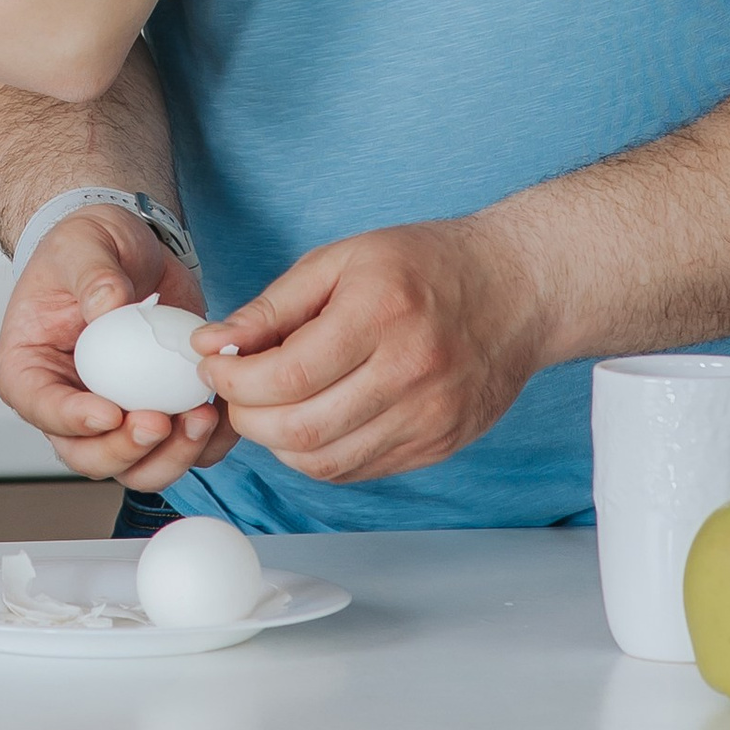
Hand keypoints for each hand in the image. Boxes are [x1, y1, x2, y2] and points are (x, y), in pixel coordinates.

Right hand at [0, 208, 237, 493]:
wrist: (131, 250)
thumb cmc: (88, 247)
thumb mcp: (83, 244)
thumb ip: (92, 275)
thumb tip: (108, 306)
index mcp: (30, 367)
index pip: (40, 405)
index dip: (72, 420)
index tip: (109, 412)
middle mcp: (67, 403)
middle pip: (86, 454)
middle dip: (125, 450)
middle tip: (160, 421)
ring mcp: (112, 415)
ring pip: (135, 466)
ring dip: (170, 455)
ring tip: (200, 417)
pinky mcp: (155, 413)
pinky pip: (179, 448)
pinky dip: (204, 444)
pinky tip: (222, 414)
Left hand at [202, 212, 545, 485]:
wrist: (516, 290)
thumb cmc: (425, 265)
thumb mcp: (341, 260)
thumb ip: (274, 306)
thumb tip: (213, 343)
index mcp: (381, 316)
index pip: (286, 376)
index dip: (234, 379)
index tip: (215, 364)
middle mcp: (410, 373)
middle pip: (300, 429)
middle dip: (247, 416)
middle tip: (235, 390)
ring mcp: (429, 417)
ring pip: (325, 461)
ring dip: (278, 442)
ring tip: (271, 405)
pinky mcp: (438, 444)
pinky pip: (357, 469)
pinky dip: (319, 453)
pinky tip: (312, 419)